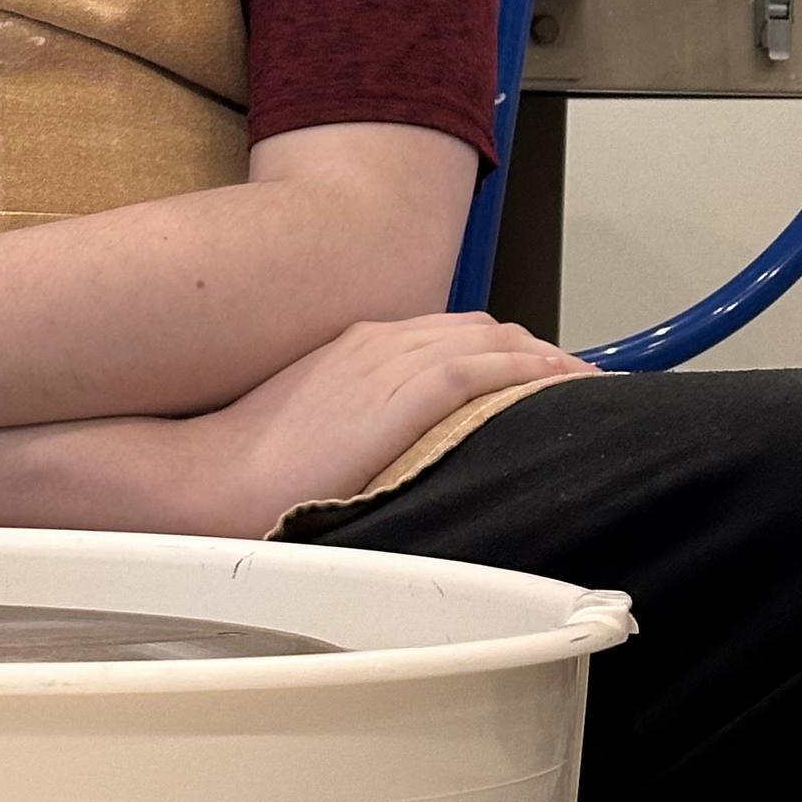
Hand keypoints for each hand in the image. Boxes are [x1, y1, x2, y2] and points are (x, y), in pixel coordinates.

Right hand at [183, 312, 594, 534]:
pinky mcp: (403, 392)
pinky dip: (529, 373)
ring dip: (548, 361)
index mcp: (360, 345)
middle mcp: (383, 340)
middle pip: (484, 330)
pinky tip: (561, 389)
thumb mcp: (311, 419)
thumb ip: (358, 414)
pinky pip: (484, 370)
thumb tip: (389, 441)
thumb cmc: (252, 460)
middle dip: (538, 351)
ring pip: (494, 343)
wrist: (212, 471)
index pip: (451, 334)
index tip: (539, 373)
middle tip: (579, 381)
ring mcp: (393, 362)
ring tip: (589, 387)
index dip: (504, 350)